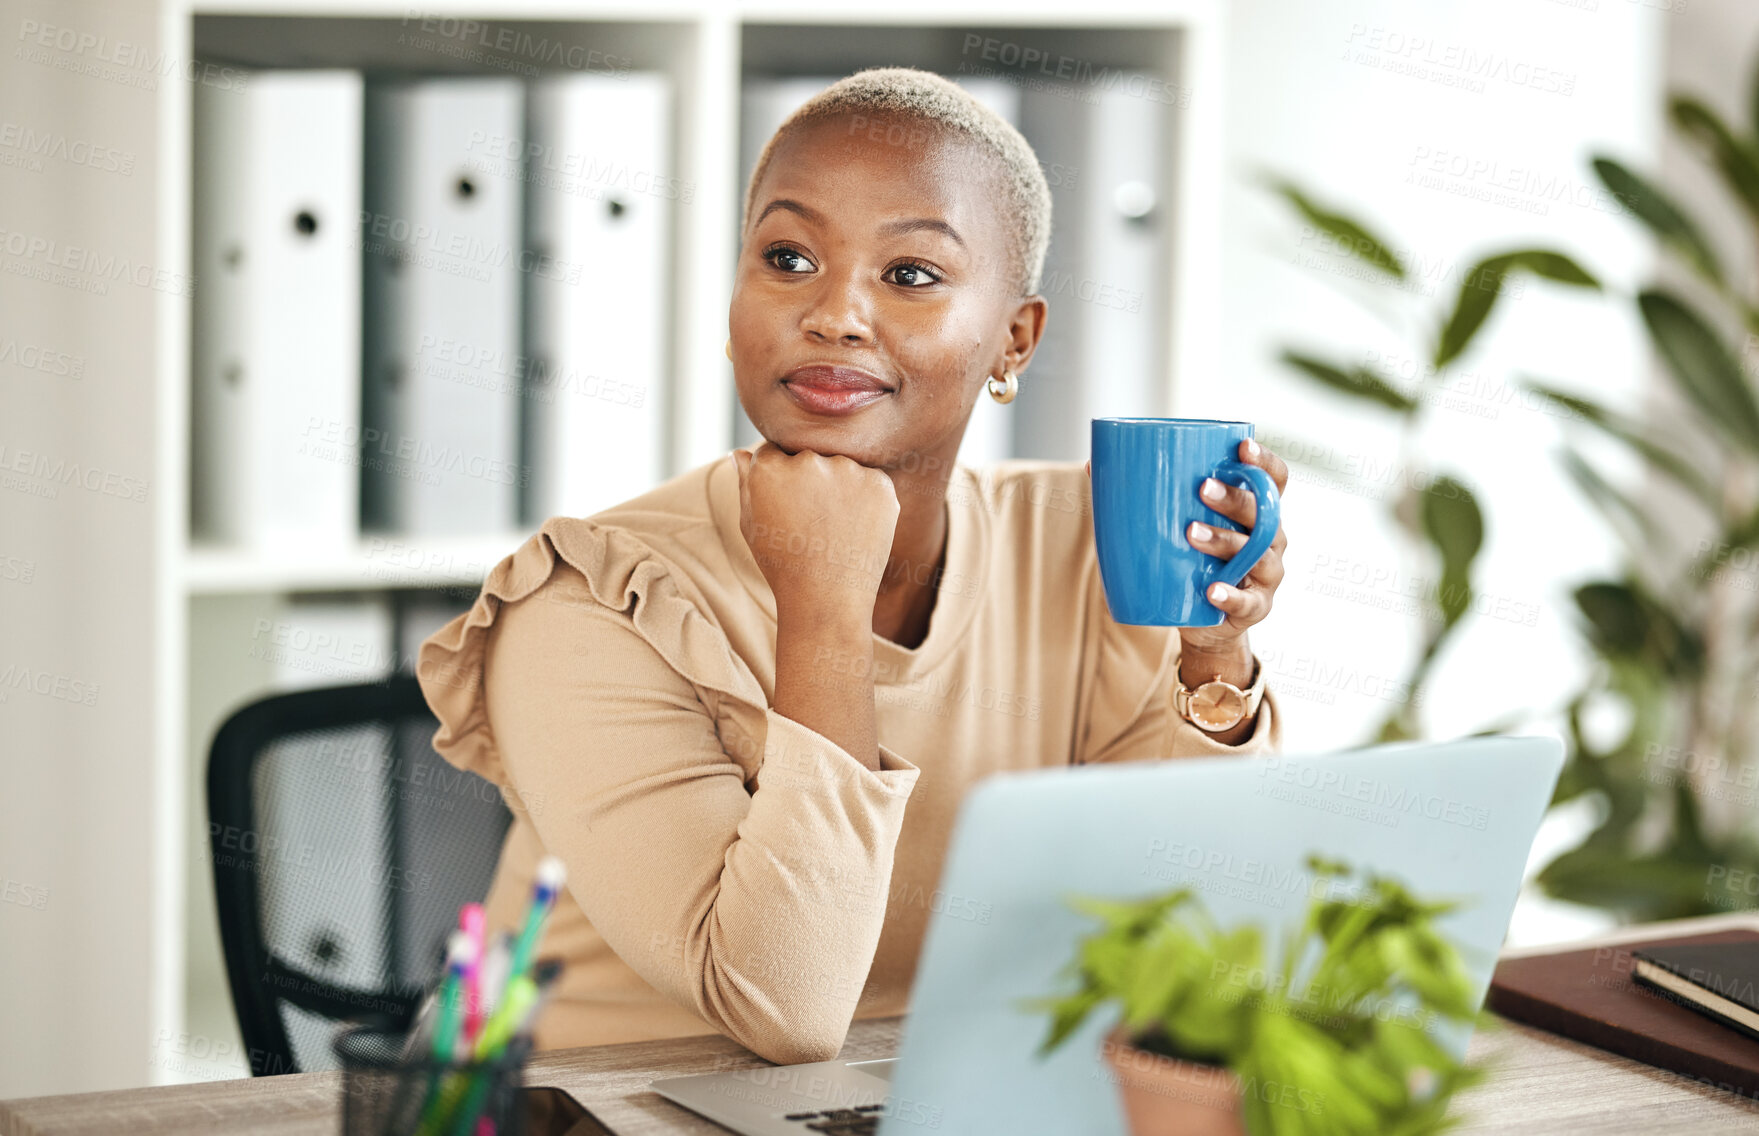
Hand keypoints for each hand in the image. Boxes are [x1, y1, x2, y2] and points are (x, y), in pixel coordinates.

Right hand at [734, 442, 900, 623]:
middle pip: (809, 456)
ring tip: (835, 530)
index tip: (788, 506)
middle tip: (813, 523)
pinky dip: (867, 501)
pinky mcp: (879, 484)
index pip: (775, 452)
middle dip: (810, 481)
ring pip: (842, 467)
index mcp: (770, 467)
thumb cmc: (783, 565)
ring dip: (840, 487)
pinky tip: (856, 530)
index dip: (781, 481)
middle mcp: (808, 460)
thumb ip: (745, 482)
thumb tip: (739, 452)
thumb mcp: (751, 525)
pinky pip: (871, 482)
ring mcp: (847, 470)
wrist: (826, 599)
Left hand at [1084, 438, 1290, 654]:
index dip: (1264, 460)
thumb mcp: (1175, 527)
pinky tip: (1212, 590)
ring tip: (1190, 533)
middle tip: (1201, 489)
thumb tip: (1091, 465)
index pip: (1274, 479)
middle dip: (1234, 497)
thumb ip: (1144, 498)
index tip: (1242, 446)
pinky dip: (1230, 595)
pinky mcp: (1256, 606)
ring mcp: (1267, 572)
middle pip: (1262, 511)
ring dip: (1223, 541)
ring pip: (1255, 553)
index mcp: (1254, 510)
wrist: (1202, 620)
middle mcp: (1269, 537)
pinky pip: (1248, 601)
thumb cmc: (1190, 560)